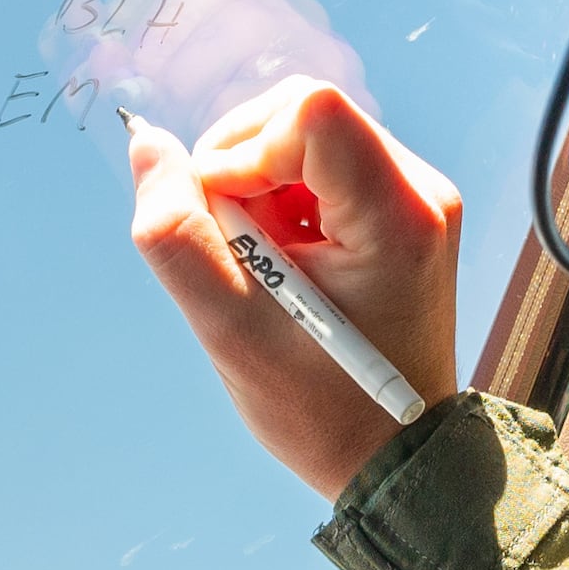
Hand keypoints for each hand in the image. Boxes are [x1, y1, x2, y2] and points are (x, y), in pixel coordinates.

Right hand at [126, 80, 465, 501]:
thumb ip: (177, 235)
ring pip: (304, 136)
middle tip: (236, 248)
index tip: (227, 220)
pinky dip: (279, 201)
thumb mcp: (231, 332)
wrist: (394, 458)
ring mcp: (415, 198)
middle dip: (242, 167)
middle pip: (303, 113)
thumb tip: (148, 145)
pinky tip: (282, 262)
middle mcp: (420, 192)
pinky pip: (319, 165)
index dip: (244, 151)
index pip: (310, 111)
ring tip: (261, 265)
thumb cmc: (322, 409)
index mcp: (398, 217)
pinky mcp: (398, 209)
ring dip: (257, 188)